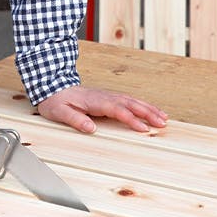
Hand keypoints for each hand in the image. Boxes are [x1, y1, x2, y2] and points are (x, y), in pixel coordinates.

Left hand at [37, 85, 167, 132]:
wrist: (52, 87)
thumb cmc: (55, 101)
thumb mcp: (59, 112)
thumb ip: (74, 119)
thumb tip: (90, 128)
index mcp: (94, 101)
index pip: (116, 110)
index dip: (131, 119)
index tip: (143, 128)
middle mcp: (103, 96)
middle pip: (129, 103)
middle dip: (147, 113)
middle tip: (162, 124)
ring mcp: (106, 95)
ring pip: (131, 100)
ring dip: (148, 108)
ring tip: (164, 118)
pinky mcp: (107, 97)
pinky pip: (128, 100)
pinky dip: (141, 105)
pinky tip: (150, 110)